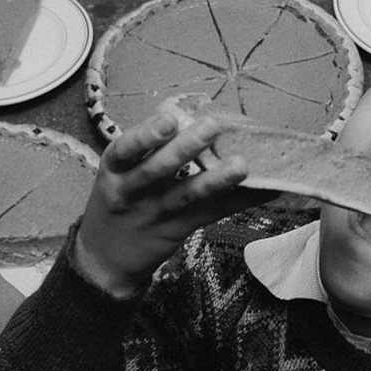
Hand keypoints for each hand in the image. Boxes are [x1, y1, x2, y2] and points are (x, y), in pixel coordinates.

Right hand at [74, 111, 274, 297]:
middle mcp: (131, 192)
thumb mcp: (119, 173)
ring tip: (242, 165)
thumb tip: (181, 111)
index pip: (126, 149)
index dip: (146, 134)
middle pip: (157, 170)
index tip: (168, 119)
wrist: (105, 258)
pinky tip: (265, 192)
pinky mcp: (177, 230)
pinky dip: (238, 201)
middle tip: (212, 126)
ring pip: (187, 195)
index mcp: (116, 170)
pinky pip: (210, 213)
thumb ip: (145, 148)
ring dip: (217, 179)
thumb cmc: (120, 202)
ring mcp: (155, 214)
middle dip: (184, 148)